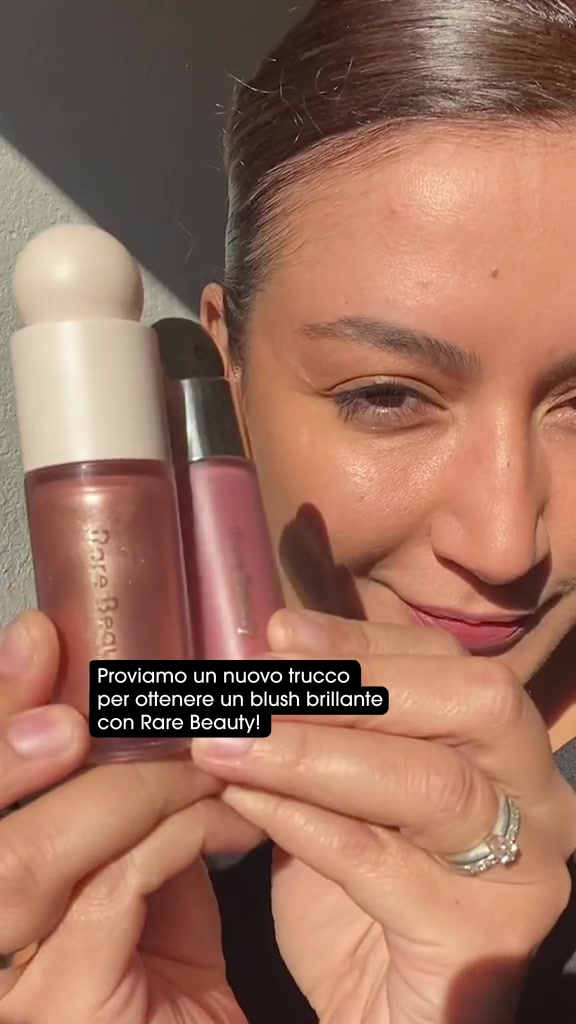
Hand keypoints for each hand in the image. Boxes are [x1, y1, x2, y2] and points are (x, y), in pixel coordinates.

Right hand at [0, 611, 259, 1023]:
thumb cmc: (173, 989)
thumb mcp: (141, 885)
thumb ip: (128, 821)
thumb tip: (157, 730)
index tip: (33, 636)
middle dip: (6, 728)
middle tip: (57, 652)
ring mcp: (10, 986)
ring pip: (25, 856)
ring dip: (119, 781)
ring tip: (191, 741)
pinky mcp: (61, 1010)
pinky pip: (111, 889)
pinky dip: (173, 833)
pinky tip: (225, 815)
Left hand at [192, 610, 575, 1023]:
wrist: (381, 1013)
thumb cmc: (358, 893)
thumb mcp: (340, 791)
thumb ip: (324, 728)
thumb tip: (260, 657)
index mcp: (505, 750)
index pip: (449, 666)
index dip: (363, 641)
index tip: (279, 634)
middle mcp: (536, 803)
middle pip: (473, 704)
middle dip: (359, 682)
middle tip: (259, 686)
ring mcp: (522, 873)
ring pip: (431, 785)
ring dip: (315, 754)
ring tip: (230, 742)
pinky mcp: (482, 941)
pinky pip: (384, 867)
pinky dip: (305, 824)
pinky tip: (245, 800)